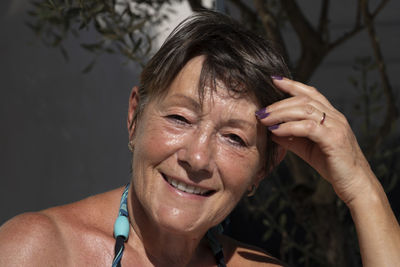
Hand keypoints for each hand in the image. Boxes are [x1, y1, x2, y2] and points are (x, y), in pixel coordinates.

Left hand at [256, 77, 373, 203]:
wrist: (355, 183)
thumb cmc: (333, 165)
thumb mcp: (307, 148)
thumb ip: (291, 137)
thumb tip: (270, 131)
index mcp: (330, 116)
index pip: (311, 93)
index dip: (292, 85)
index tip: (274, 80)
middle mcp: (335, 117)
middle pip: (304, 100)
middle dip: (279, 103)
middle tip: (261, 111)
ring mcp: (336, 126)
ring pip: (305, 110)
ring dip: (281, 113)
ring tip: (264, 120)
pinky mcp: (334, 138)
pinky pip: (308, 127)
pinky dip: (289, 127)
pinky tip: (276, 131)